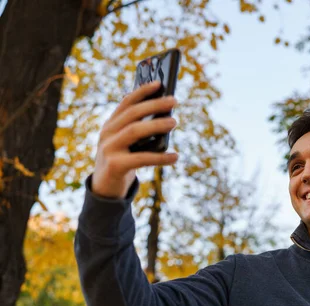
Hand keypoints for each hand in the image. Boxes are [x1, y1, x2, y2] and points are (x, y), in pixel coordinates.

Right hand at [91, 81, 178, 198]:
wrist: (105, 188)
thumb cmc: (122, 161)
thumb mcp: (128, 143)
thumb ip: (140, 130)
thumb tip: (167, 117)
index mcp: (111, 124)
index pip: (127, 102)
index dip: (142, 91)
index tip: (160, 83)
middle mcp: (107, 133)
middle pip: (132, 113)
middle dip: (154, 104)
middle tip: (174, 100)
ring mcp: (109, 148)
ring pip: (134, 131)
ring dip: (156, 124)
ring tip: (174, 122)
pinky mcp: (115, 165)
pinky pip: (141, 158)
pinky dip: (160, 157)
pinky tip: (175, 156)